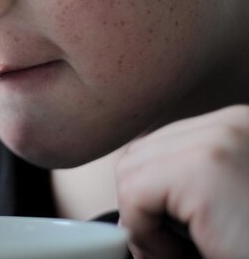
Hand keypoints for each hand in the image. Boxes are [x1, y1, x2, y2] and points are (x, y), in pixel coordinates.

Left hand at [116, 105, 248, 258]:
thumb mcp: (227, 202)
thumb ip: (192, 188)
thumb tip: (134, 193)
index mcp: (238, 128)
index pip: (161, 145)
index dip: (154, 191)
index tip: (172, 230)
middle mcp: (232, 122)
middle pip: (140, 152)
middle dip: (143, 201)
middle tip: (172, 245)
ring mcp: (220, 138)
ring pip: (129, 171)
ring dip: (144, 219)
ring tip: (180, 250)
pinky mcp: (205, 168)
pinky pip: (133, 193)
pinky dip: (144, 232)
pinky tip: (181, 254)